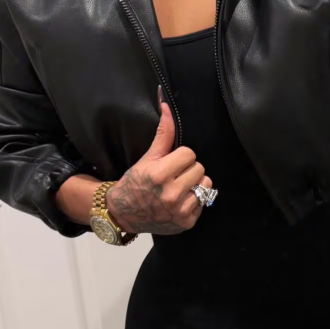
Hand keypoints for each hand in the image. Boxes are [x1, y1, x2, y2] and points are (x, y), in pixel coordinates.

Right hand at [106, 95, 213, 234]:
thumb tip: (167, 106)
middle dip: (188, 169)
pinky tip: (180, 200)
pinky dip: (194, 199)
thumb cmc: (135, 182)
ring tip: (179, 186)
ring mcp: (180, 211)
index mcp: (160, 175)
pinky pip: (204, 201)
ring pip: (206, 184)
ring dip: (195, 183)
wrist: (123, 213)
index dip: (180, 156)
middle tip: (174, 175)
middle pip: (199, 168)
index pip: (190, 154)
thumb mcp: (148, 157)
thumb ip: (163, 133)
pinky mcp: (187, 222)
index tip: (170, 162)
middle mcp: (171, 195)